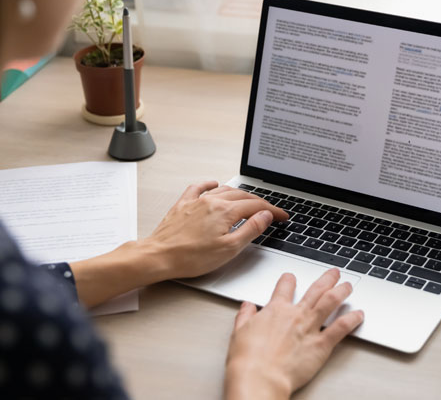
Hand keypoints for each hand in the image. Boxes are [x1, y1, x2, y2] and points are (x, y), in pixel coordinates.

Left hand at [70, 181, 287, 307]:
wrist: (159, 256)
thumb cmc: (190, 257)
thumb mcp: (229, 249)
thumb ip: (250, 230)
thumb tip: (265, 216)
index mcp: (225, 211)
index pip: (256, 206)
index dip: (272, 211)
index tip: (282, 216)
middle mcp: (212, 201)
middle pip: (243, 196)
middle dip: (260, 203)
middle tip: (270, 212)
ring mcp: (196, 201)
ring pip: (224, 190)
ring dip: (241, 194)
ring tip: (250, 200)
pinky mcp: (183, 205)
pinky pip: (199, 188)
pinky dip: (210, 184)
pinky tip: (214, 184)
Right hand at [224, 269, 364, 399]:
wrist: (259, 377)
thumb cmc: (248, 359)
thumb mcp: (239, 332)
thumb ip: (245, 317)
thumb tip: (246, 306)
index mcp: (275, 310)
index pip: (285, 287)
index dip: (289, 280)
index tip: (291, 277)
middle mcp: (295, 315)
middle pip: (315, 289)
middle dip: (327, 279)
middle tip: (334, 273)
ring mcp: (310, 328)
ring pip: (331, 302)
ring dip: (342, 291)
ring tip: (349, 286)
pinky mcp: (321, 344)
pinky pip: (341, 328)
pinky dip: (352, 319)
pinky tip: (359, 315)